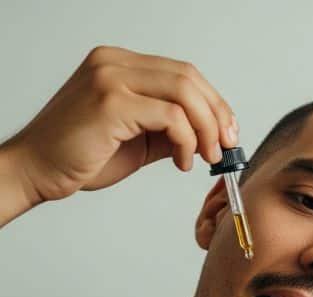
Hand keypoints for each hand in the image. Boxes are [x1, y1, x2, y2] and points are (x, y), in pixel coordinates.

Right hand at [5, 45, 237, 204]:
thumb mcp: (137, 138)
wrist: (37, 170)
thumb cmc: (81, 156)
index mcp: (119, 64)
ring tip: (205, 157)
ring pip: (184, 94)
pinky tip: (181, 162)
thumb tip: (210, 135)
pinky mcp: (111, 103)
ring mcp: (110, 79)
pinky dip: (186, 141)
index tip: (228, 132)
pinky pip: (171, 117)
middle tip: (225, 147)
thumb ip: (170, 129)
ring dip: (205, 129)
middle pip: (189, 78)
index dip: (214, 103)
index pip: (183, 73)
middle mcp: (114, 63)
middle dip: (217, 115)